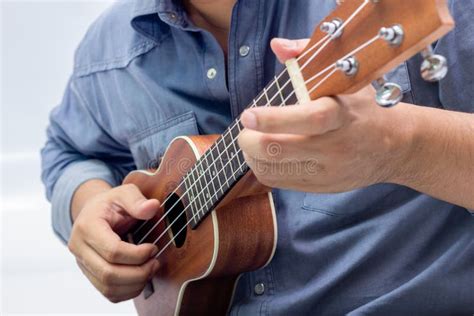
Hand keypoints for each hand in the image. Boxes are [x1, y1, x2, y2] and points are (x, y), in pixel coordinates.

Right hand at [68, 184, 160, 302]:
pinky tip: (141, 279)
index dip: (137, 254)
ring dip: (135, 283)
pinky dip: (128, 291)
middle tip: (155, 262)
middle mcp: (79, 248)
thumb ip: (137, 200)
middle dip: (138, 272)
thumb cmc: (111, 203)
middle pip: (108, 273)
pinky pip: (108, 293)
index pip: (112, 251)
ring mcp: (82, 263)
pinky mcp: (90, 274)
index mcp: (87, 226)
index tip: (153, 248)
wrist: (95, 212)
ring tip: (150, 269)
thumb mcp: (124, 193)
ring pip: (107, 287)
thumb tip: (152, 207)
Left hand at [238, 38, 411, 192]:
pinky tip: (265, 154)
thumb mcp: (346, 78)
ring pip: (273, 170)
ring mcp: (327, 171)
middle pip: (280, 150)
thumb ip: (309, 59)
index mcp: (342, 115)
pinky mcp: (320, 187)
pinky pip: (279, 182)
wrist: (396, 146)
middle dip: (250, 140)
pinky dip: (263, 167)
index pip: (309, 119)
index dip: (274, 118)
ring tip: (252, 140)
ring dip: (252, 155)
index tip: (248, 115)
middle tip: (246, 128)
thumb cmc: (364, 108)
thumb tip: (277, 46)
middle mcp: (334, 147)